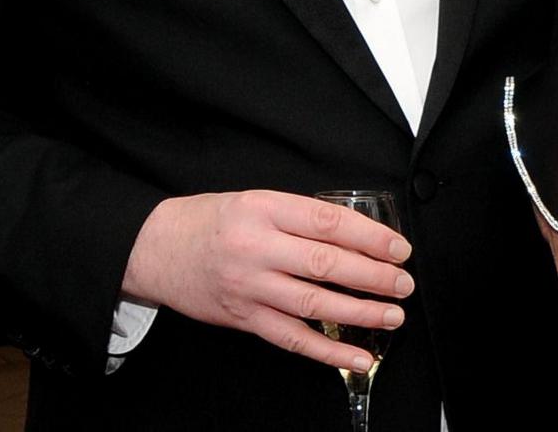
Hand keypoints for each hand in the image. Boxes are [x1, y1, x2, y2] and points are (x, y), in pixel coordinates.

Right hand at [121, 190, 413, 371]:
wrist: (154, 249)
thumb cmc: (211, 221)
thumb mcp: (256, 201)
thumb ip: (301, 216)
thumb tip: (359, 234)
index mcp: (265, 210)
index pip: (328, 223)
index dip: (370, 237)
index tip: (398, 248)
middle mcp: (257, 248)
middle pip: (325, 264)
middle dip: (373, 276)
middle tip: (403, 283)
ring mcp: (249, 287)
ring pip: (313, 303)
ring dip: (360, 313)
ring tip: (393, 315)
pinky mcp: (243, 318)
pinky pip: (292, 338)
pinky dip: (328, 351)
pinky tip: (358, 356)